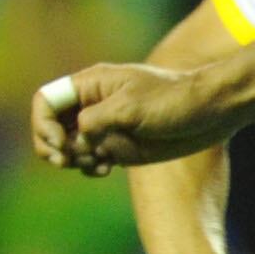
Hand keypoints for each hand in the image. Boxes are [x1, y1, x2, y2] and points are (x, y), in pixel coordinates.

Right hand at [35, 62, 220, 173]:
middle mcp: (92, 105)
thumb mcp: (131, 107)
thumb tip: (76, 138)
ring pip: (67, 148)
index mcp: (91, 85)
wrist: (211, 114)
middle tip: (66, 160)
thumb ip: (95, 119)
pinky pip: (87, 160)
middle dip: (52, 147)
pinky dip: (89, 168)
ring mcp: (104, 127)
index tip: (62, 143)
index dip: (43, 124)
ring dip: (73, 160)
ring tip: (98, 161)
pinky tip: (106, 169)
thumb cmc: (174, 101)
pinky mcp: (118, 146)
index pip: (45, 101)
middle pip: (50, 127)